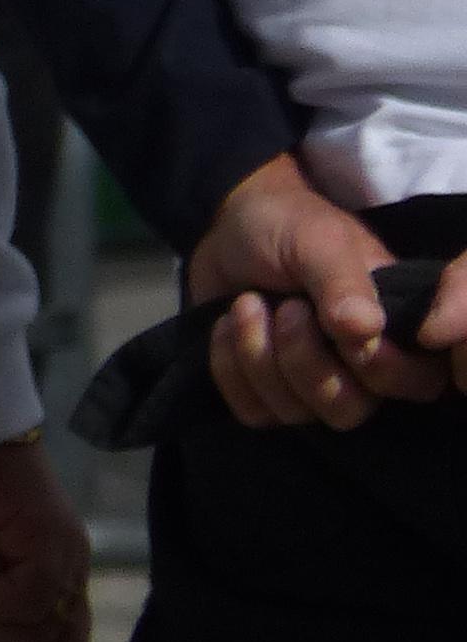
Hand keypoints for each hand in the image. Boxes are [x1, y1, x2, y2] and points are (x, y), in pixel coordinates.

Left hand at [189, 154, 448, 428]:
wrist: (225, 228)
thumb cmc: (287, 227)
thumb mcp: (318, 241)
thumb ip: (343, 282)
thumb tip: (364, 330)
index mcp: (394, 331)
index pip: (415, 382)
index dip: (376, 365)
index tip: (334, 321)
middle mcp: (360, 368)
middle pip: (348, 410)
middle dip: (303, 359)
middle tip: (285, 307)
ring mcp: (309, 385)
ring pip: (295, 414)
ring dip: (258, 354)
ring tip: (247, 304)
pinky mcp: (263, 392)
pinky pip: (252, 411)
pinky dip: (229, 368)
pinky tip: (225, 326)